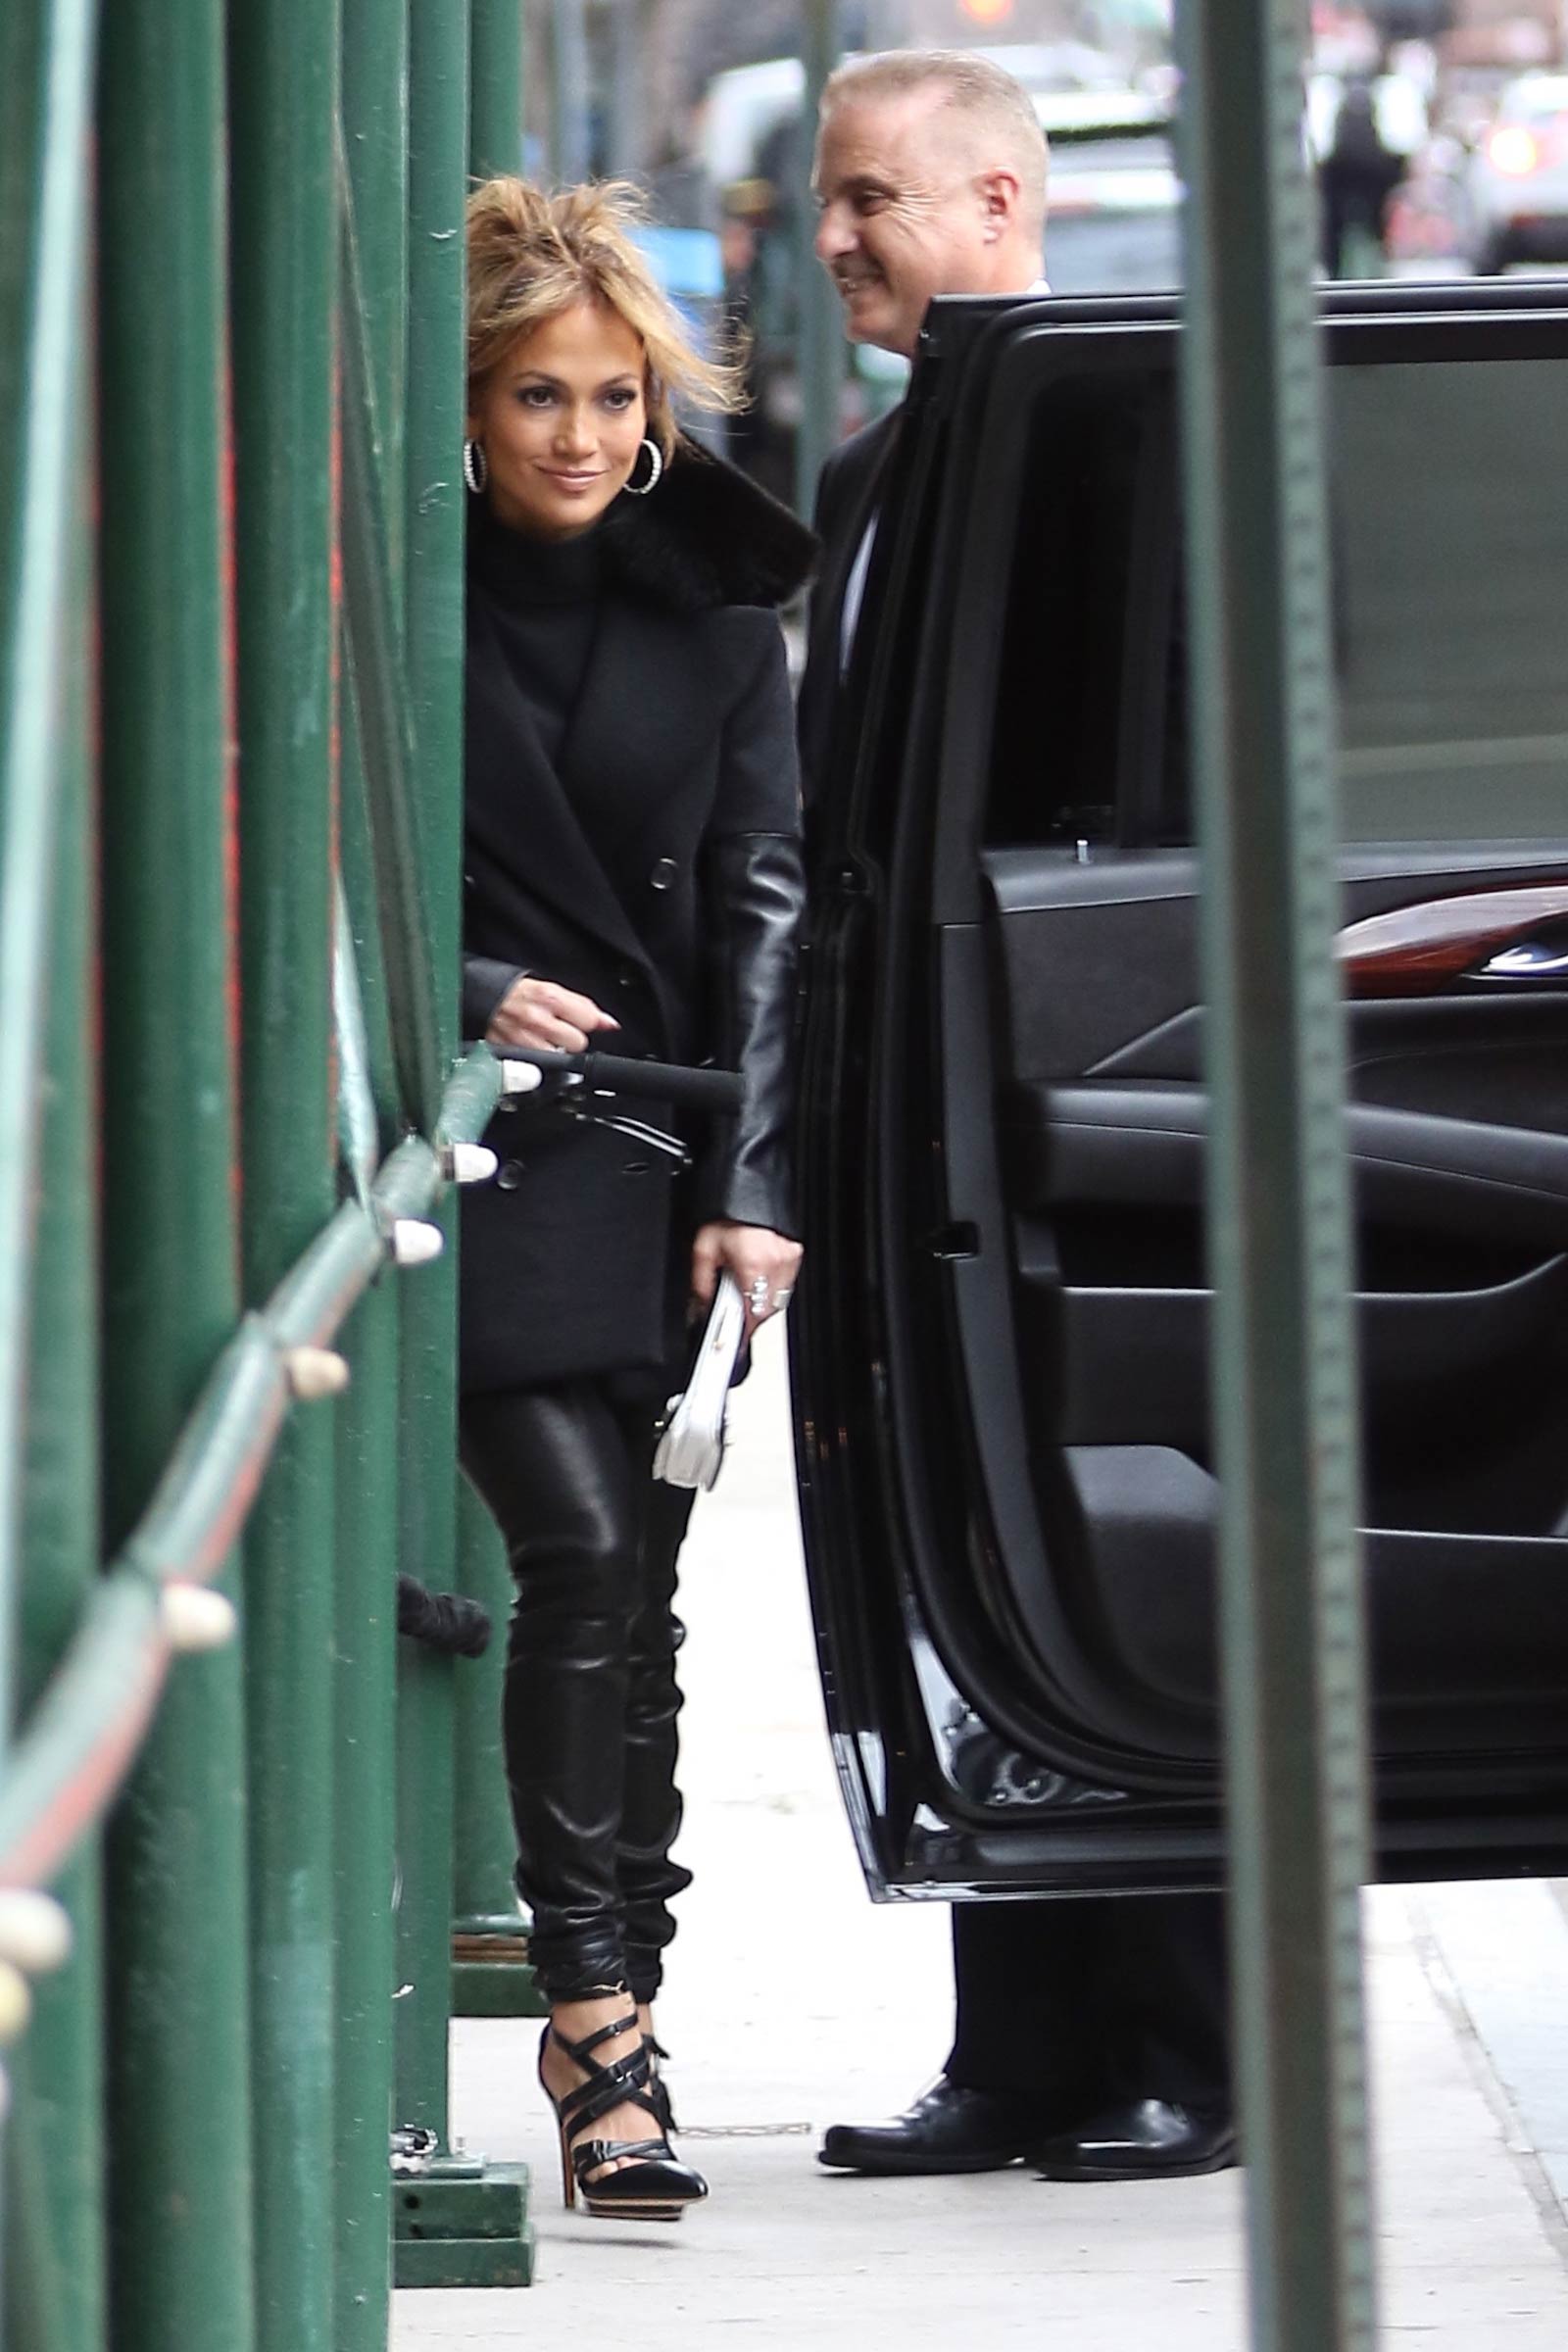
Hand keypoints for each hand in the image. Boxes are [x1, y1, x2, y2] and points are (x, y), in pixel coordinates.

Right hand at [486, 976, 618, 1053]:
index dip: (588, 1022)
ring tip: (542, 1039)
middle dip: (570, 1038)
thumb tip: (609, 1024)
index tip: (581, 1022)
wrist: (475, 995)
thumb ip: (581, 1007)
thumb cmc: (513, 992)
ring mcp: (524, 1040)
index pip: (589, 1021)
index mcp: (550, 998)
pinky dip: (537, 1061)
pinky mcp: (512, 1056)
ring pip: (559, 1058)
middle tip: (557, 1030)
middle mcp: (538, 1020)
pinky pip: (537, 1067)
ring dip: (553, 1051)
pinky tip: (530, 1047)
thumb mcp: (549, 989)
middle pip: (577, 1043)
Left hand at [691, 1222, 802, 1332]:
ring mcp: (789, 1257)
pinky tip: (757, 1279)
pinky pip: (786, 1282)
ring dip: (761, 1302)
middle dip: (750, 1316)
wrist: (745, 1184)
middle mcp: (776, 1263)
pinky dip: (771, 1287)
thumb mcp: (704, 1248)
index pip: (753, 1314)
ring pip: (779, 1298)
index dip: (744, 1330)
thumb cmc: (726, 1212)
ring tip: (744, 1290)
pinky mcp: (795, 1251)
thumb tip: (701, 1307)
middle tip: (734, 1312)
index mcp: (754, 1264)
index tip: (736, 1340)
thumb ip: (702, 1283)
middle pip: (767, 1310)